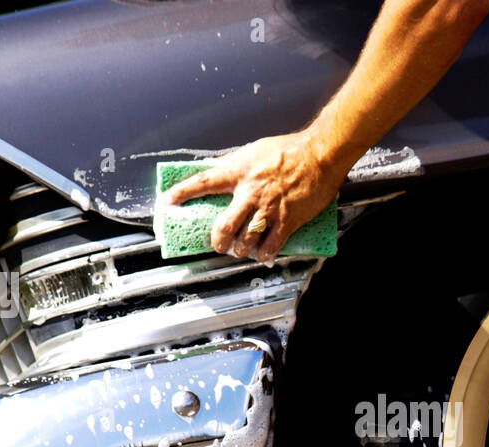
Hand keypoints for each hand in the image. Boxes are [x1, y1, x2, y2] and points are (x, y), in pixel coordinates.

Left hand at [160, 130, 344, 263]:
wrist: (320, 154)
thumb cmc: (290, 150)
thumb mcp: (255, 151)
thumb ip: (236, 165)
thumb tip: (220, 170)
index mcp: (239, 172)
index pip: (204, 182)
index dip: (182, 193)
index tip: (167, 202)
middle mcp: (250, 193)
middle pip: (224, 226)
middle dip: (217, 241)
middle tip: (218, 244)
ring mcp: (268, 209)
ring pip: (245, 241)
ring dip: (240, 250)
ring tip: (241, 250)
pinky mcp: (287, 220)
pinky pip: (271, 246)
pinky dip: (264, 255)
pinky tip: (263, 255)